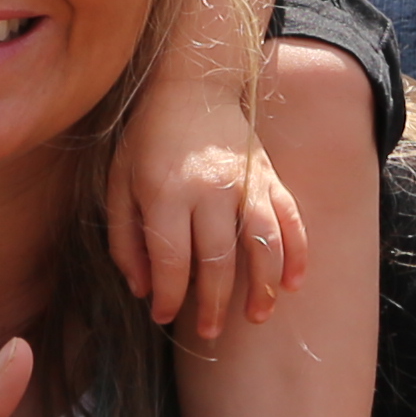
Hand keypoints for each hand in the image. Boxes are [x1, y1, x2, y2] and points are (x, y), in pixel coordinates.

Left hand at [109, 13, 295, 342]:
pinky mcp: (269, 176)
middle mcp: (209, 189)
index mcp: (165, 192)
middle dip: (214, 305)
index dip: (169, 296)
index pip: (172, 260)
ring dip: (263, 287)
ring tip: (258, 317)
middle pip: (218, 261)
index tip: (165, 316)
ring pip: (263, 243)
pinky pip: (291, 219)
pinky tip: (294, 283)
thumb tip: (143, 290)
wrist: (192, 84)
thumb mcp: (118, 183)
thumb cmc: (147, 139)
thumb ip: (125, 238)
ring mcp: (245, 182)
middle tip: (208, 332)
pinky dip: (297, 253)